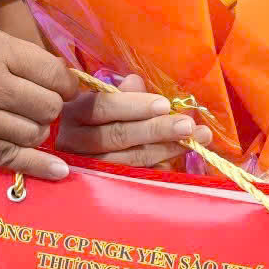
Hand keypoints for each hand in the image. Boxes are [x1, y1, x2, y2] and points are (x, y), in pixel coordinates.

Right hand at [0, 16, 79, 179]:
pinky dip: (37, 167)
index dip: (65, 84)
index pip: (53, 72)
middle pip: (49, 106)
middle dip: (50, 109)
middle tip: (36, 108)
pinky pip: (9, 159)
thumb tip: (40, 68)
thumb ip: (3, 49)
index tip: (62, 89)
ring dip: (34, 132)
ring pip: (33, 134)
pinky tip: (56, 172)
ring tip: (21, 125)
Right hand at [55, 74, 210, 167]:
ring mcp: (87, 167)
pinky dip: (156, 169)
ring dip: (165, 150)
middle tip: (188, 126)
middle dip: (157, 130)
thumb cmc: (95, 121)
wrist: (74, 153)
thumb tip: (137, 82)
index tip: (165, 105)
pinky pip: (133, 178)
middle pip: (118, 136)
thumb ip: (123, 93)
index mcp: (74, 113)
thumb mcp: (104, 101)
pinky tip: (177, 163)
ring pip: (129, 160)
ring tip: (194, 141)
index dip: (135, 106)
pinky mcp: (101, 186)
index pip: (103, 107)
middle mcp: (75, 142)